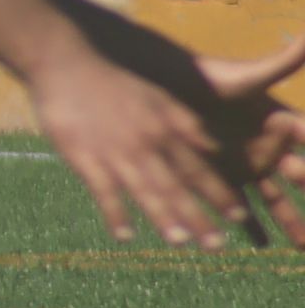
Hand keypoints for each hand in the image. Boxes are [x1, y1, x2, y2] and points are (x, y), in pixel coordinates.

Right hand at [28, 49, 261, 248]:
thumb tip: (215, 149)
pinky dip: (115, 214)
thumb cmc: (113, 81)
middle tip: (217, 245)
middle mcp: (147, 141)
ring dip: (164, 218)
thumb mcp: (159, 98)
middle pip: (178, 185)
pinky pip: (104, 191)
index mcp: (166, 127)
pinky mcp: (84, 156)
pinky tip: (124, 236)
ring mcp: (115, 150)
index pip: (200, 166)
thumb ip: (186, 125)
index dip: (221, 192)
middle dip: (200, 216)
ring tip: (180, 242)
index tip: (240, 216)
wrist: (66, 62)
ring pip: (146, 190)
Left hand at [185, 33, 304, 243]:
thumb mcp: (246, 76)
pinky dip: (249, 222)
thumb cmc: (208, 77)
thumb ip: (282, 62)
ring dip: (287, 221)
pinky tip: (257, 243)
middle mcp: (267, 144)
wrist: (167, 84)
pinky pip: (240, 200)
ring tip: (301, 246)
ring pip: (273, 197)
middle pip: (298, 175)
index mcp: (279, 120)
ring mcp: (246, 159)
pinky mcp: (222, 171)